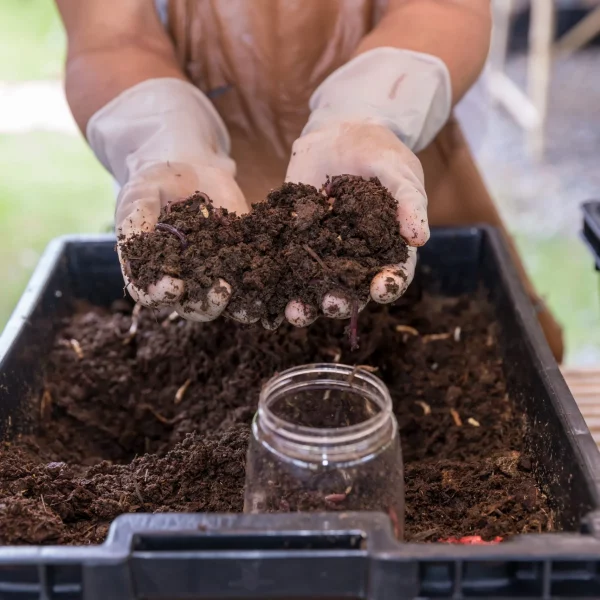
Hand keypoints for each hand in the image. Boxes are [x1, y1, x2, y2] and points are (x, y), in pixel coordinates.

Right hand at [117, 161, 249, 320]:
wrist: (188, 169)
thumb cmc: (154, 184)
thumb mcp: (139, 195)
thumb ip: (135, 221)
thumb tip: (135, 248)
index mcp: (152, 271)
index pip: (150, 293)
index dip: (159, 294)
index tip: (173, 285)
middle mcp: (181, 280)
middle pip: (190, 306)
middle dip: (205, 303)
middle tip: (220, 291)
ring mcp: (211, 273)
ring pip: (221, 301)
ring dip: (235, 305)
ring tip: (249, 299)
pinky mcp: (237, 261)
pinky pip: (247, 281)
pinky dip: (258, 288)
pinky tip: (269, 284)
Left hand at [284, 120, 425, 325]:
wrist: (339, 134)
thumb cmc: (378, 153)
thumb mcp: (397, 170)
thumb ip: (408, 201)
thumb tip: (420, 238)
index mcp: (386, 248)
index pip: (392, 275)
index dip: (388, 286)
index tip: (381, 288)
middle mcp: (355, 260)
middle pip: (350, 291)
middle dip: (341, 302)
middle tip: (332, 302)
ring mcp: (323, 253)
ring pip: (315, 288)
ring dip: (306, 305)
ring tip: (296, 310)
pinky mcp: (294, 243)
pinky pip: (285, 266)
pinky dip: (276, 279)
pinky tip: (266, 285)